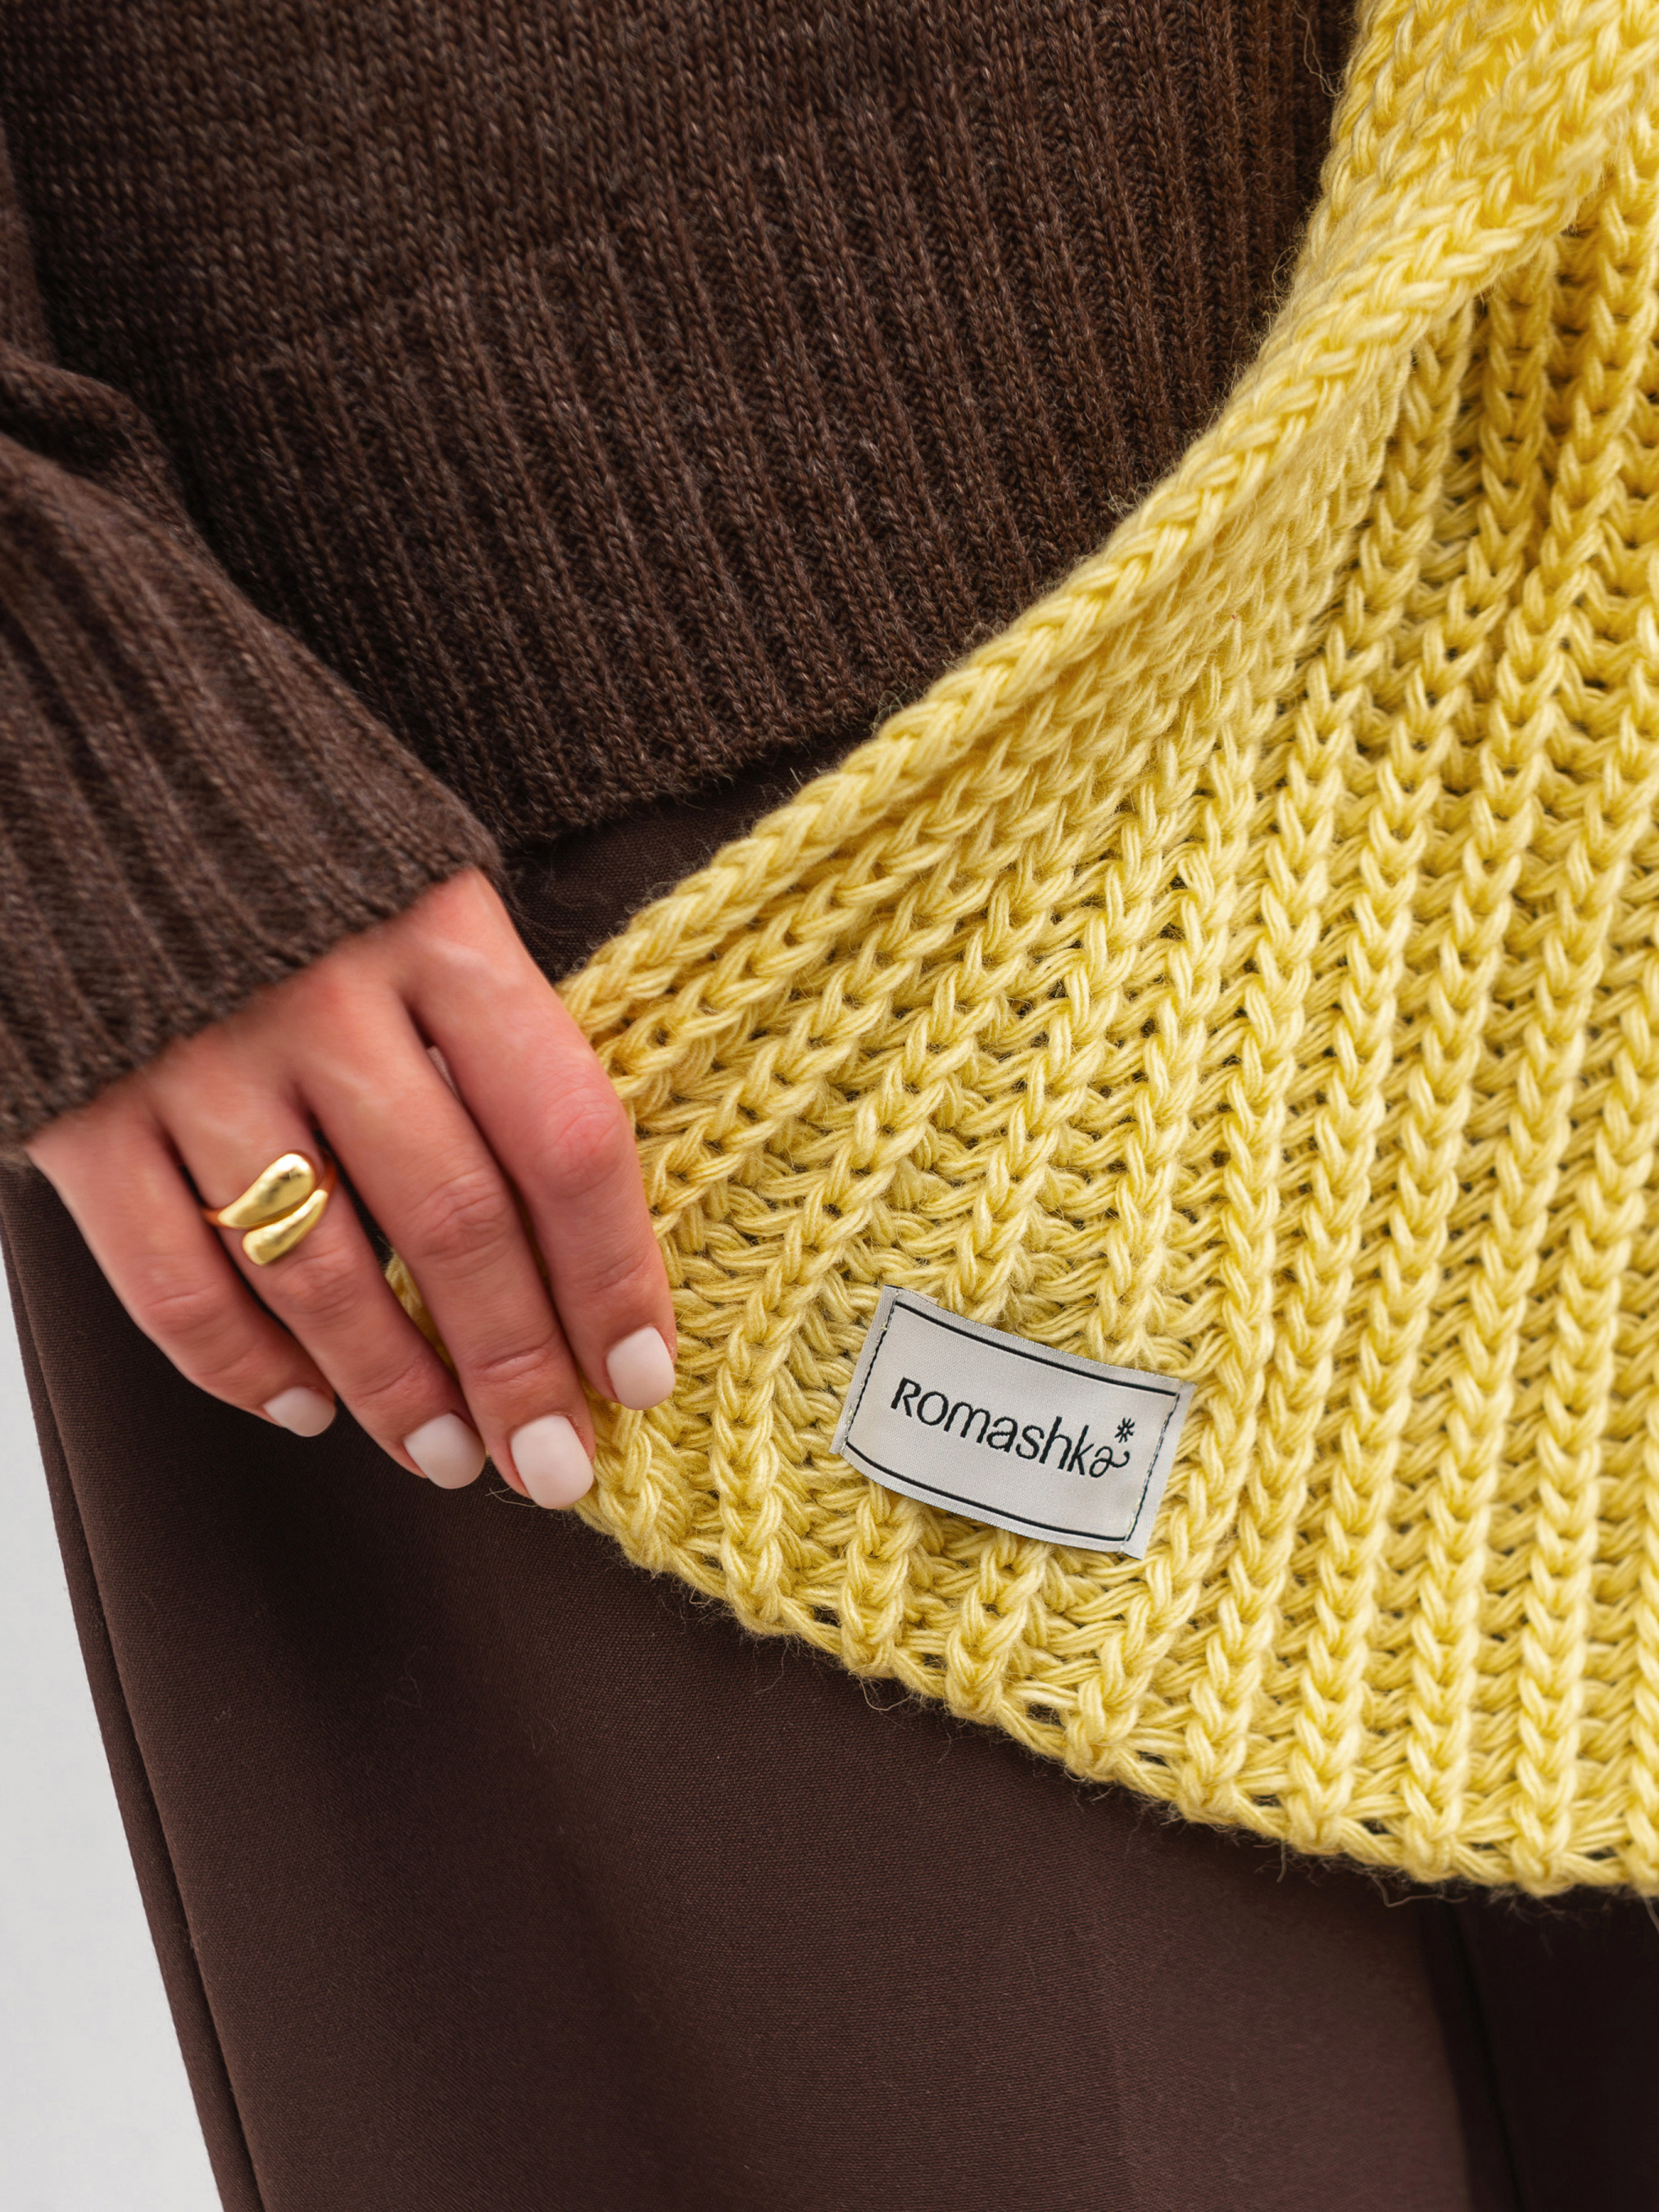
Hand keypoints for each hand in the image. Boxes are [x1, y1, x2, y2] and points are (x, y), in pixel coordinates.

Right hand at [27, 870, 674, 1505]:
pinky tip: (303, 1404)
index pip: (563, 1136)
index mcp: (439, 935)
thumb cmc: (296, 846)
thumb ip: (492, 1033)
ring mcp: (197, 1057)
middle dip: (516, 1367)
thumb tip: (580, 1223)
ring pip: (321, 1272)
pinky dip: (240, 1365)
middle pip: (455, 1223)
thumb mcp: (424, 894)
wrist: (95, 753)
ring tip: (450, 1454)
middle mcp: (325, 999)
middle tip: (554, 1461)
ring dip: (396, 1388)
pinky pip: (172, 1279)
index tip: (640, 1371)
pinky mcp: (83, 1107)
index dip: (613, 1273)